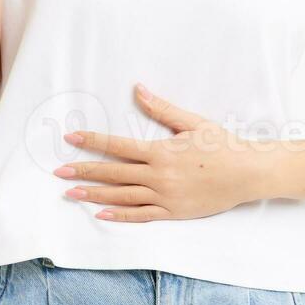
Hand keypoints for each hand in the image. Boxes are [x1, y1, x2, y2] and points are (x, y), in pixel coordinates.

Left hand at [54, 85, 273, 221]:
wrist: (247, 174)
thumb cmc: (221, 145)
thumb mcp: (192, 122)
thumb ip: (162, 109)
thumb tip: (138, 89)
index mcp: (161, 151)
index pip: (118, 146)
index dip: (92, 142)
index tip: (71, 139)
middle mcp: (158, 175)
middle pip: (113, 173)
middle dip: (84, 171)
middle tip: (58, 171)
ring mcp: (165, 196)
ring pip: (122, 196)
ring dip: (94, 194)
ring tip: (71, 193)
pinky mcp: (173, 212)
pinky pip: (141, 215)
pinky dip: (119, 215)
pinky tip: (100, 213)